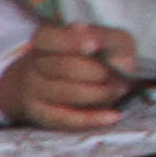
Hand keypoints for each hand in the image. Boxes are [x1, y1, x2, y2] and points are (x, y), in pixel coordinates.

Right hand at [0, 23, 137, 128]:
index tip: (94, 45)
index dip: (72, 41)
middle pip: (62, 67)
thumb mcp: (106, 40)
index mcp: (46, 39)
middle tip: (119, 76)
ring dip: (98, 93)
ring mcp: (34, 91)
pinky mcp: (42, 115)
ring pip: (63, 93)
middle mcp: (34, 64)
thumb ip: (113, 42)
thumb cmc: (93, 57)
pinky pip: (64, 119)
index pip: (49, 37)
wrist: (67, 83)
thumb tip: (121, 61)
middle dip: (96, 73)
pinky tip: (113, 116)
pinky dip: (91, 118)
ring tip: (118, 90)